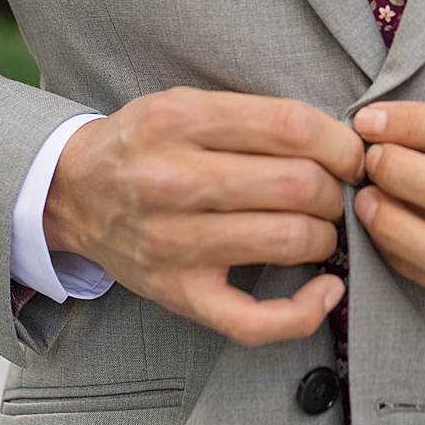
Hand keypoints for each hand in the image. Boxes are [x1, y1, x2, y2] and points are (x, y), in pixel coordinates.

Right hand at [44, 87, 364, 346]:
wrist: (71, 193)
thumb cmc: (147, 145)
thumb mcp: (186, 104)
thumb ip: (255, 116)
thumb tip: (344, 141)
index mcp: (179, 120)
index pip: (291, 127)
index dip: (341, 143)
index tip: (353, 154)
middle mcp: (171, 180)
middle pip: (298, 185)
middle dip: (336, 189)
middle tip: (336, 192)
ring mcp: (172, 243)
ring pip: (289, 241)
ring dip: (327, 236)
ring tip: (321, 227)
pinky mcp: (177, 294)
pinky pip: (256, 321)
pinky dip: (307, 312)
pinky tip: (327, 290)